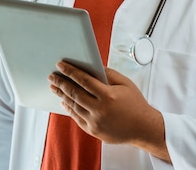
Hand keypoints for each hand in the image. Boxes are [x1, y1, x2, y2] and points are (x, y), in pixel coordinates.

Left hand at [48, 61, 170, 161]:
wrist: (143, 128)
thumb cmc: (135, 103)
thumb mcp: (125, 83)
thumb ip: (108, 73)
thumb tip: (91, 66)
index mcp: (108, 96)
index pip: (83, 80)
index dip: (70, 71)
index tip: (60, 65)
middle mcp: (100, 110)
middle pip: (74, 93)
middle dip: (61, 83)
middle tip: (52, 76)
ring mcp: (95, 122)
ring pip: (73, 106)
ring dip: (62, 95)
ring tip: (55, 87)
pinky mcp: (93, 131)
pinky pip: (77, 118)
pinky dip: (69, 108)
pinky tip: (65, 101)